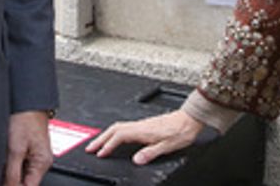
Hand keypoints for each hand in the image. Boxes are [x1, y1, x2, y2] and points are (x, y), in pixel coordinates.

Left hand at [4, 110, 53, 185]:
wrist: (28, 103)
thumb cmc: (26, 120)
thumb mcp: (15, 149)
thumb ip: (12, 173)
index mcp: (42, 164)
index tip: (4, 182)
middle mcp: (42, 163)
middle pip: (25, 182)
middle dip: (11, 180)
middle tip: (4, 168)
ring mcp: (37, 158)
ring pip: (22, 175)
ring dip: (11, 172)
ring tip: (7, 158)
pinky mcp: (32, 152)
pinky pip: (21, 165)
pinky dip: (13, 165)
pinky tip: (8, 157)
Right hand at [84, 109, 203, 165]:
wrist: (190, 118)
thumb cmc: (181, 131)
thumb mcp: (167, 146)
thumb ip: (150, 153)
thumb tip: (136, 160)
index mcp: (143, 131)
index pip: (119, 137)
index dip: (107, 145)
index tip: (99, 153)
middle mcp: (140, 125)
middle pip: (114, 129)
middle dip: (100, 139)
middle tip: (90, 147)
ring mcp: (142, 123)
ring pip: (118, 127)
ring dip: (106, 135)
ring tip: (99, 143)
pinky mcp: (145, 124)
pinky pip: (125, 127)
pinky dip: (115, 132)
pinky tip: (116, 137)